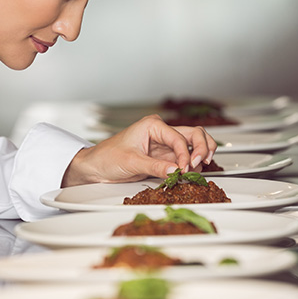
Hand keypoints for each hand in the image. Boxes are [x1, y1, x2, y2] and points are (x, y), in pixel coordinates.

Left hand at [62, 114, 215, 186]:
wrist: (97, 166)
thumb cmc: (107, 156)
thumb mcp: (132, 162)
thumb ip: (156, 166)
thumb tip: (176, 170)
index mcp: (152, 125)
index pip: (178, 137)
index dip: (185, 154)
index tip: (184, 168)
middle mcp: (161, 132)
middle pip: (193, 134)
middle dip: (201, 148)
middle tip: (200, 164)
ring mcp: (164, 145)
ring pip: (193, 144)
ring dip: (200, 154)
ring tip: (198, 168)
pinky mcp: (164, 157)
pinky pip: (184, 158)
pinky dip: (191, 165)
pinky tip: (191, 173)